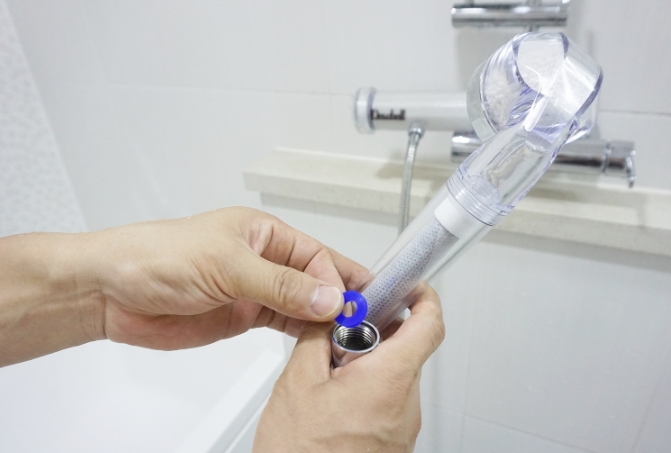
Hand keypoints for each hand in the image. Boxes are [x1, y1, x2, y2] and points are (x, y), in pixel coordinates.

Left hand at [0, 207, 369, 364]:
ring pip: (303, 303)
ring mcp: (254, 290)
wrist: (111, 292)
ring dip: (324, 318)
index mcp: (263, 233)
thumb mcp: (227, 266)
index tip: (351, 303)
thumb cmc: (158, 256)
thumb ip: (280, 285)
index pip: (316, 255)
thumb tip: (328, 296)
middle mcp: (264, 260)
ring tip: (347, 335)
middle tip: (362, 321)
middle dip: (339, 297)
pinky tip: (319, 340)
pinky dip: (303, 332)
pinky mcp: (242, 316)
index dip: (337, 278)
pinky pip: (284, 323)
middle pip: (315, 279)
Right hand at [253, 284, 444, 452]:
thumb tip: (327, 316)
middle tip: (342, 331)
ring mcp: (403, 426)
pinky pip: (388, 401)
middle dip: (377, 332)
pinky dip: (366, 388)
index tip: (407, 284)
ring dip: (368, 363)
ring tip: (328, 372)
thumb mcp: (297, 384)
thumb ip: (316, 339)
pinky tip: (332, 400)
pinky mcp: (392, 443)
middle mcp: (406, 403)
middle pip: (408, 347)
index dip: (423, 295)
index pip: (430, 322)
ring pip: (395, 375)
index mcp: (390, 379)